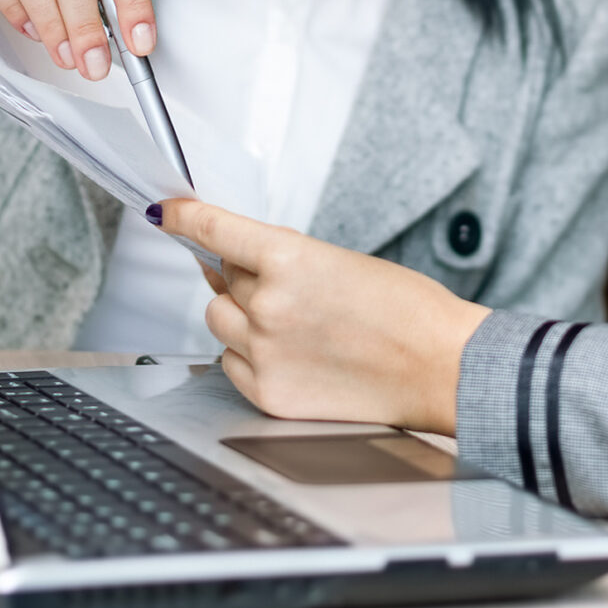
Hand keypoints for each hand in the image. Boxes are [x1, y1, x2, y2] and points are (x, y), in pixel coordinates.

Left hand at [155, 197, 487, 434]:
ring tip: (291, 324)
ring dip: (242, 316)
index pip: (214, 230)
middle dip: (244, 276)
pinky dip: (251, 356)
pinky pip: (231, 364)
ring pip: (221, 322)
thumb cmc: (407, 312)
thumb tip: (235, 262)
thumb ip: (285, 260)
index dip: (184, 218)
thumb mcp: (342, 262)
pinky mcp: (269, 395)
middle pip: (223, 278)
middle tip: (284, 287)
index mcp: (289, 261)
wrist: (441, 369)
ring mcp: (265, 354)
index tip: (166, 213)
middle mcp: (268, 307)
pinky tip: (292, 355)